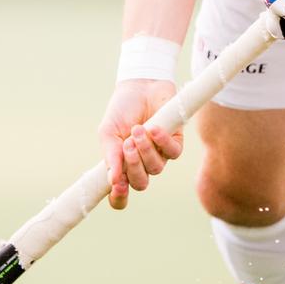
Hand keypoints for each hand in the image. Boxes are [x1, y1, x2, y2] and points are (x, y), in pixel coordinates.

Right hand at [95, 78, 181, 209]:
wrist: (140, 86)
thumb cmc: (122, 110)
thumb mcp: (108, 132)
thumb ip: (110, 155)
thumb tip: (113, 180)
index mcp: (122, 165)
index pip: (120, 193)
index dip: (119, 197)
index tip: (117, 187)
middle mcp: (141, 164)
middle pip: (140, 183)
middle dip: (133, 167)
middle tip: (127, 145)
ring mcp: (159, 155)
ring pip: (156, 169)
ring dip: (145, 150)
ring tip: (138, 130)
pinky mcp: (175, 143)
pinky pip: (172, 153)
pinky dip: (162, 141)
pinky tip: (154, 128)